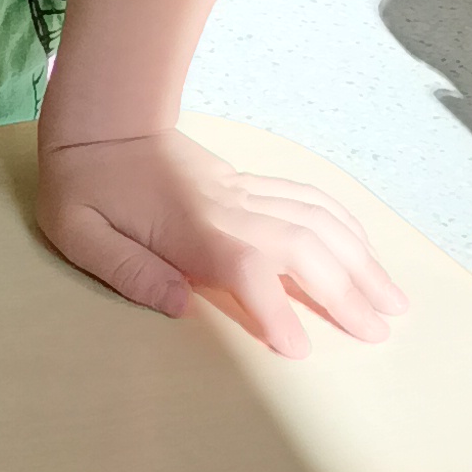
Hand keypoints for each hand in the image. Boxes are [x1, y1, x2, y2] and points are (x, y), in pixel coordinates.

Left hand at [35, 129, 403, 356]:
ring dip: (359, 260)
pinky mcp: (248, 183)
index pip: (246, 268)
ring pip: (317, 221)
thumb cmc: (82, 185)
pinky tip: (366, 248)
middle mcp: (229, 208)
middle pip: (302, 246)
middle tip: (377, 334)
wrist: (99, 122)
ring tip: (392, 301)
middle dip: (344, 291)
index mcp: (189, 228)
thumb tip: (179, 306)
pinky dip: (345, 222)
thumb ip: (128, 271)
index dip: (275, 307)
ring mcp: (244, 191)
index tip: (298, 349)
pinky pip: (308, 197)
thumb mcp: (78, 233)